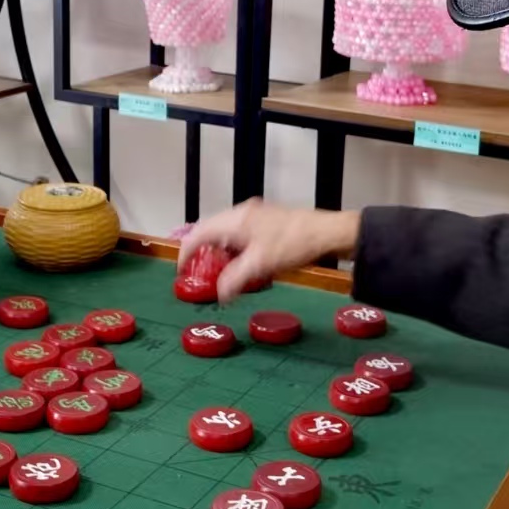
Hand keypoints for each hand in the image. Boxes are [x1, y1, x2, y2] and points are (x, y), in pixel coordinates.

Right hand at [179, 200, 361, 302]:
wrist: (327, 233)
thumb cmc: (293, 244)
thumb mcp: (260, 266)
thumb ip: (234, 280)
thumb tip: (220, 295)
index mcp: (235, 220)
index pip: (198, 234)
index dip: (186, 253)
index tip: (181, 271)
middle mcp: (241, 213)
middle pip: (210, 230)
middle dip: (202, 253)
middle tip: (199, 273)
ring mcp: (255, 214)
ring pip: (225, 232)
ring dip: (220, 251)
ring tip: (221, 271)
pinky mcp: (266, 220)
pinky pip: (240, 233)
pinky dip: (234, 248)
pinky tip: (243, 263)